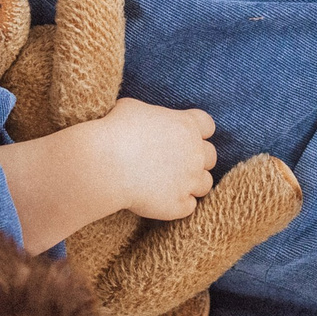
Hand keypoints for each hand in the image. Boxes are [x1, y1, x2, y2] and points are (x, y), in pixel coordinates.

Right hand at [89, 96, 216, 219]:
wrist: (105, 164)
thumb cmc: (115, 131)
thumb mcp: (133, 108)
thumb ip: (152, 114)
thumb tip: (147, 119)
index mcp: (186, 125)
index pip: (207, 125)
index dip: (197, 132)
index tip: (183, 137)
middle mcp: (195, 152)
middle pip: (211, 157)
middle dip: (197, 159)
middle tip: (176, 164)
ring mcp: (190, 180)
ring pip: (205, 184)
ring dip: (191, 184)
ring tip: (170, 185)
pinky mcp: (179, 204)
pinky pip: (189, 207)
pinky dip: (177, 205)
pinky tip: (161, 201)